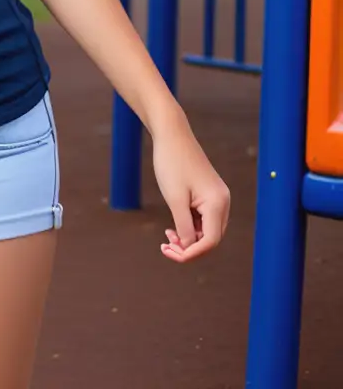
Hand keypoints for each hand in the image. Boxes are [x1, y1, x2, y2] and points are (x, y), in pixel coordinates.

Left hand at [151, 111, 230, 262]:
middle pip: (211, 239)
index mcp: (218, 203)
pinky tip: (173, 227)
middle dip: (189, 248)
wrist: (172, 135)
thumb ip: (184, 226)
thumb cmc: (171, 163)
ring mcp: (218, 197)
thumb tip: (189, 247)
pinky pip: (203, 219)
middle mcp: (223, 202)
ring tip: (167, 236)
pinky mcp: (210, 193)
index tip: (169, 253)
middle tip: (165, 246)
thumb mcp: (175, 199)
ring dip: (189, 238)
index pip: (210, 241)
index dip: (191, 253)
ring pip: (207, 230)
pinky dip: (190, 227)